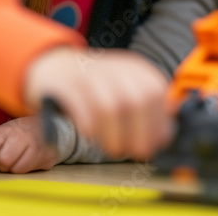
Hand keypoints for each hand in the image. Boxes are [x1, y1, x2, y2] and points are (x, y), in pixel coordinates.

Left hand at [0, 116, 57, 173]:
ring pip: (16, 170)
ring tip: (18, 158)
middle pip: (3, 162)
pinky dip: (25, 170)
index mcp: (8, 129)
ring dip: (14, 168)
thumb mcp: (1, 134)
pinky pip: (29, 173)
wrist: (52, 127)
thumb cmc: (20, 133)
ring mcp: (38, 148)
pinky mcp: (47, 159)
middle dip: (1, 164)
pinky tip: (28, 160)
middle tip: (6, 156)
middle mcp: (24, 136)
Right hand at [23, 47, 170, 159]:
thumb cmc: (94, 87)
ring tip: (111, 147)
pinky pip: (81, 109)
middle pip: (136, 100)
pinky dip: (89, 128)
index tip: (153, 143)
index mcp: (133, 68)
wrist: (54, 66)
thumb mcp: (124, 89)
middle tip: (133, 152)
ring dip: (113, 136)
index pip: (156, 91)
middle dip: (139, 133)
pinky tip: (89, 133)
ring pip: (110, 107)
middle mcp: (114, 67)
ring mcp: (89, 73)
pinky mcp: (65, 84)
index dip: (157, 122)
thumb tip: (164, 136)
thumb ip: (146, 109)